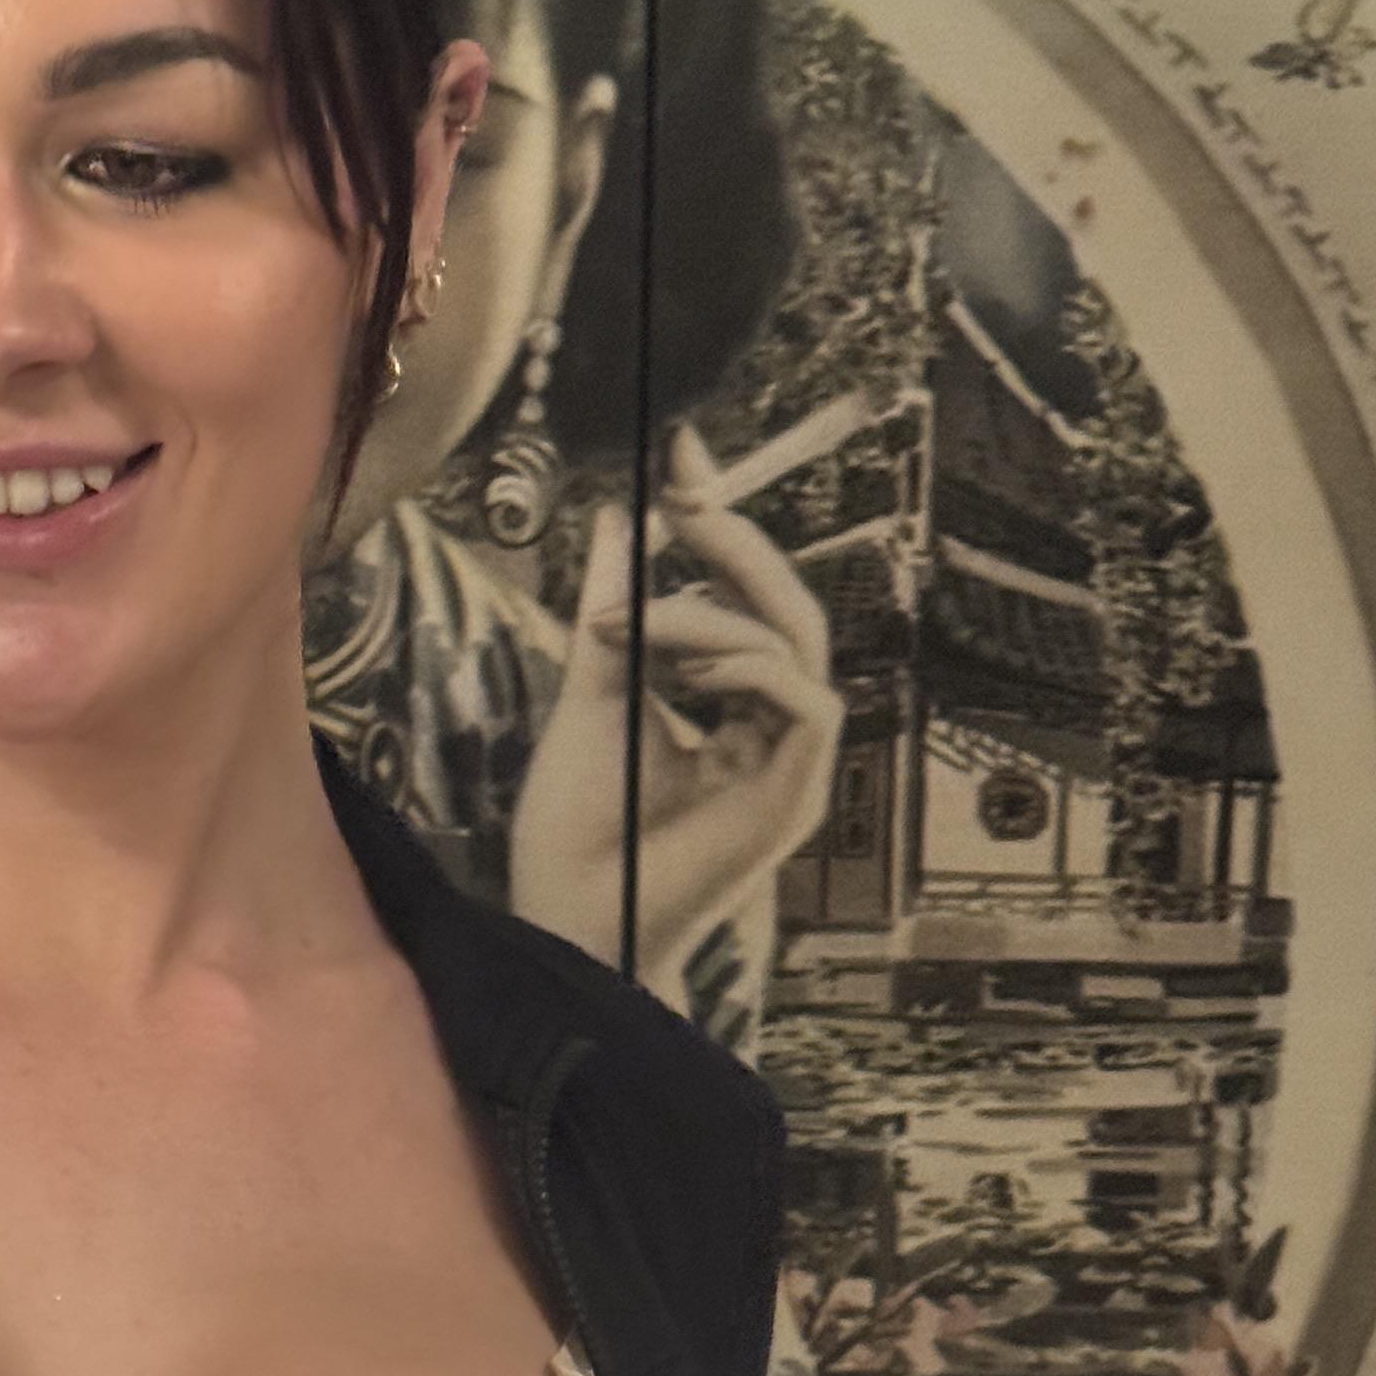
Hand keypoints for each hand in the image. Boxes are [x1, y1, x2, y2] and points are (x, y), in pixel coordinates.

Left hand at [509, 419, 840, 1019]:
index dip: (724, 527)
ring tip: (631, 624)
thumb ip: (617, 608)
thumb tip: (624, 519)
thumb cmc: (576, 828)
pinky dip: (744, 666)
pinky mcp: (794, 796)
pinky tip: (679, 667)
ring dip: (709, 612)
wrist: (570, 917)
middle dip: (734, 542)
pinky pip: (805, 698)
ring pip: (792, 641)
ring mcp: (789, 767)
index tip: (682, 458)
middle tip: (680, 495)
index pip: (748, 603)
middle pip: (787, 609)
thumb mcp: (595, 688)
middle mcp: (770, 735)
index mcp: (731, 713)